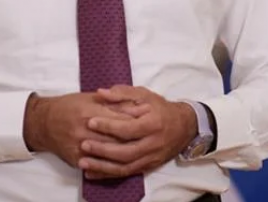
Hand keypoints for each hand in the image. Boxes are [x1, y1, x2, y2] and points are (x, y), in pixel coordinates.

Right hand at [23, 92, 149, 169]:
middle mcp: (84, 130)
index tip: (147, 119)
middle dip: (134, 137)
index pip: (118, 118)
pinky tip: (122, 161)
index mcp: (88, 111)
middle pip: (116, 137)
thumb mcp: (88, 97)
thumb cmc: (68, 106)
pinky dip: (110, 163)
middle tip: (148, 137)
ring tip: (139, 149)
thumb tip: (133, 104)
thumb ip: (110, 101)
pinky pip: (97, 164)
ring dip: (125, 151)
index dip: (135, 119)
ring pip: (109, 153)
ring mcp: (80, 146)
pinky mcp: (76, 159)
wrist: (43, 123)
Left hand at [78, 86, 196, 179]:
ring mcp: (151, 158)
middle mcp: (153, 144)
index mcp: (153, 123)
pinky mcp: (147, 167)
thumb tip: (100, 92)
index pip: (128, 128)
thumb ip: (122, 93)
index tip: (90, 122)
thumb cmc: (160, 108)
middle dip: (103, 150)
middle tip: (83, 144)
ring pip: (125, 167)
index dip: (109, 126)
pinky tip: (92, 174)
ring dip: (103, 167)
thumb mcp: (144, 95)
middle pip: (126, 152)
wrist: (184, 127)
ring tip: (83, 163)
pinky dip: (108, 175)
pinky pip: (126, 174)